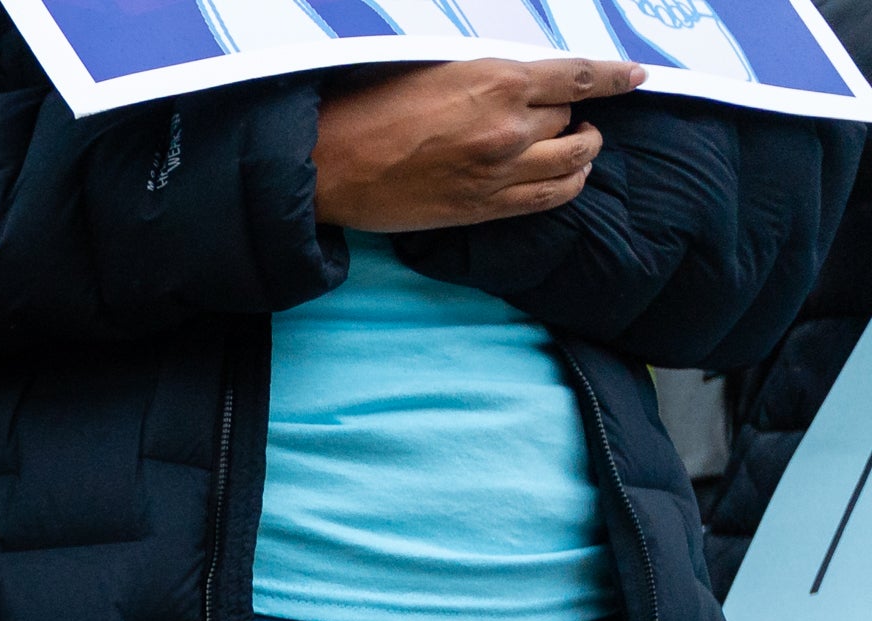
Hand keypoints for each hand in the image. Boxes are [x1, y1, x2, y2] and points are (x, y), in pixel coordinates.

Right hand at [313, 58, 635, 230]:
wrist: (328, 165)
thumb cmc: (370, 110)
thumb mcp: (437, 70)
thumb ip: (489, 77)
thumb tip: (525, 84)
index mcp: (498, 82)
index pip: (579, 78)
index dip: (614, 77)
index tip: (635, 77)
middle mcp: (509, 127)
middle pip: (570, 117)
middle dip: (569, 114)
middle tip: (558, 114)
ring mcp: (500, 171)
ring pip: (573, 161)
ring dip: (582, 150)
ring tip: (575, 144)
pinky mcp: (484, 206)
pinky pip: (549, 198)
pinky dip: (568, 184)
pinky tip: (566, 175)